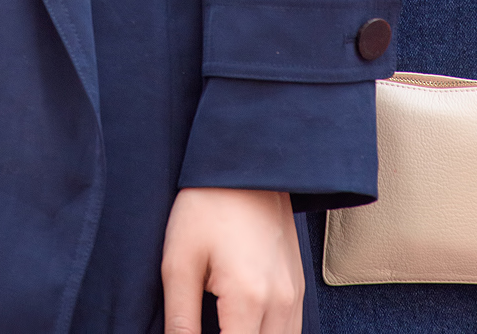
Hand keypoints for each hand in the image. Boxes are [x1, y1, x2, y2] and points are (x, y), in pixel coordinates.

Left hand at [161, 188, 303, 333]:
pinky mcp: (298, 287)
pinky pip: (290, 331)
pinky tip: (242, 326)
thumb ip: (180, 321)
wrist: (244, 161)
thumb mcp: (178, 262)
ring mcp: (295, 296)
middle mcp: (281, 303)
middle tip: (207, 325)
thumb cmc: (207, 205)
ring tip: (223, 325)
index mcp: (248, 299)